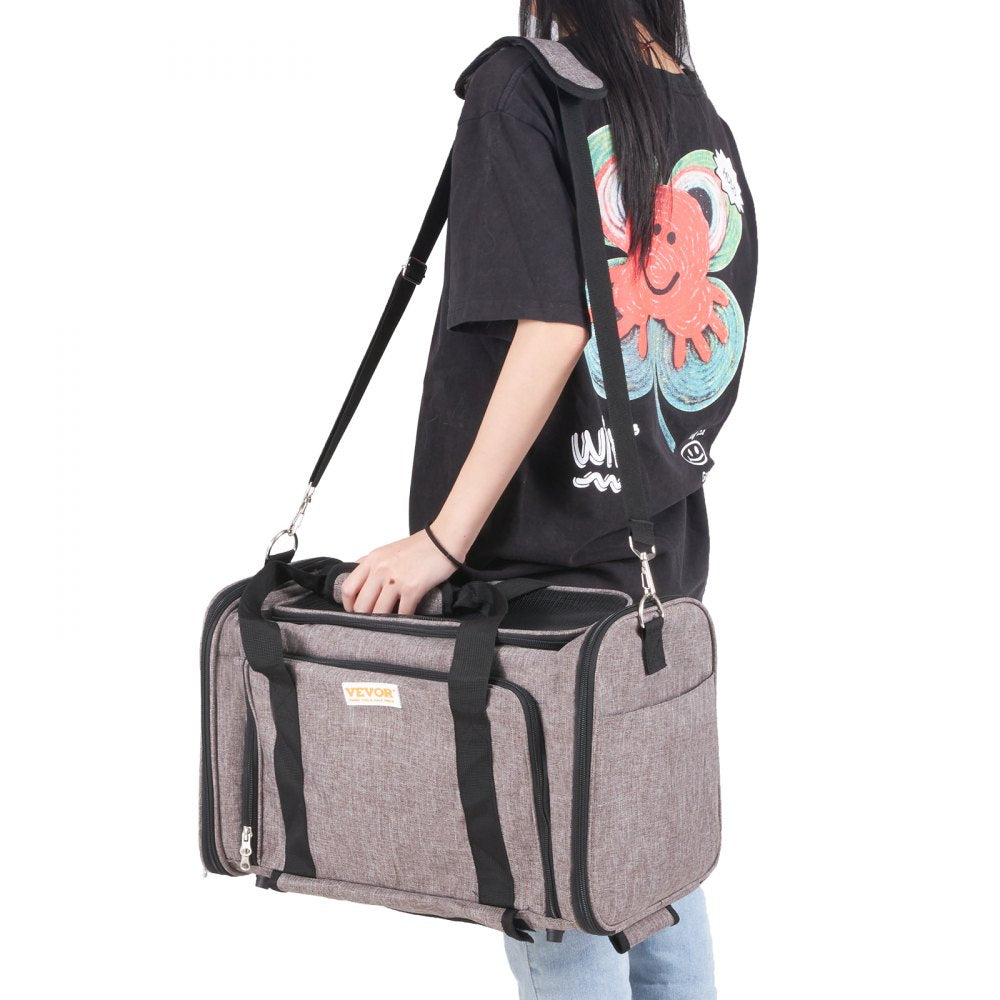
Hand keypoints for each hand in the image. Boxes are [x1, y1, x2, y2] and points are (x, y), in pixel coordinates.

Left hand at [341, 528, 458, 614]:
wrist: (444, 540)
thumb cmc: (420, 546)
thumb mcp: (387, 550)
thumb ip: (371, 564)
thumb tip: (358, 578)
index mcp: (372, 560)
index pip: (348, 588)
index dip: (349, 605)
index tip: (355, 612)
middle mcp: (380, 569)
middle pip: (361, 605)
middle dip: (365, 617)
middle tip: (372, 621)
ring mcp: (395, 579)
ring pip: (378, 612)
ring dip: (382, 622)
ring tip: (388, 624)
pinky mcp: (412, 588)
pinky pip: (402, 613)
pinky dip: (402, 620)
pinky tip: (405, 619)